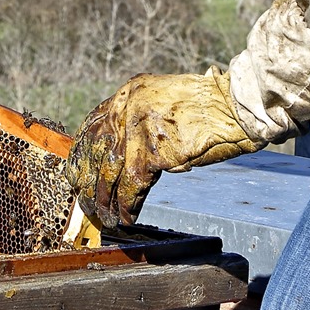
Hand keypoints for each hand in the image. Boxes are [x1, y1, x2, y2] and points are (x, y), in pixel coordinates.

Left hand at [67, 71, 264, 229]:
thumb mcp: (166, 103)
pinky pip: (131, 186)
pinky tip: (126, 217)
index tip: (77, 170)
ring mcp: (136, 128)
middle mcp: (127, 106)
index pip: (94, 124)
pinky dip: (127, 205)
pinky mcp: (150, 151)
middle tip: (83, 199)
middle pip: (95, 149)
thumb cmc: (209, 108)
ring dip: (104, 199)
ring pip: (109, 172)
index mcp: (130, 91)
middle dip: (87, 179)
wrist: (233, 107)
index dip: (83, 152)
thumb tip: (126, 153)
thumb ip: (143, 120)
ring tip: (104, 216)